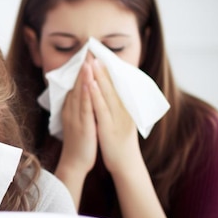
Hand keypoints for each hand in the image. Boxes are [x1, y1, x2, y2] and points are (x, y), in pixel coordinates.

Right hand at [60, 56, 97, 174]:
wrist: (74, 162)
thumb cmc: (79, 142)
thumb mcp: (77, 120)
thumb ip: (80, 107)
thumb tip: (86, 93)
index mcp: (70, 108)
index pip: (74, 85)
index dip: (80, 69)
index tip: (86, 54)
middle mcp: (71, 109)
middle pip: (75, 84)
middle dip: (82, 67)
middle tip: (87, 49)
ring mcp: (75, 116)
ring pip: (79, 93)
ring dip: (83, 76)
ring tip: (87, 60)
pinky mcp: (82, 125)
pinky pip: (84, 107)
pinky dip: (86, 94)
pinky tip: (89, 83)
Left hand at [88, 59, 140, 173]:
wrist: (126, 164)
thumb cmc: (122, 142)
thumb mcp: (123, 120)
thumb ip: (120, 106)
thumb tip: (114, 92)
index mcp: (127, 108)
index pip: (118, 85)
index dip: (110, 70)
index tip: (103, 55)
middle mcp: (124, 110)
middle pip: (113, 85)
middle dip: (103, 68)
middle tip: (95, 52)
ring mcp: (117, 118)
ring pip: (108, 93)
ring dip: (99, 76)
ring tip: (92, 62)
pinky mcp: (109, 127)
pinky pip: (101, 108)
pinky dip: (96, 94)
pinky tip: (90, 84)